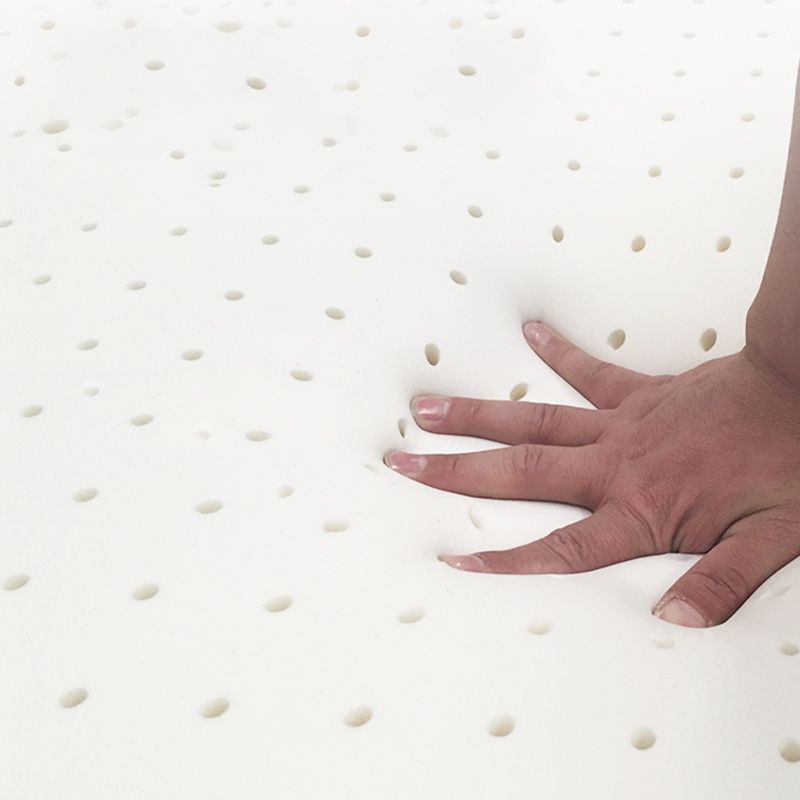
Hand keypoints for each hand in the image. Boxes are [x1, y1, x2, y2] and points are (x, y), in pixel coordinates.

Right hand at [383, 321, 799, 627]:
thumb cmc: (791, 464)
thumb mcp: (772, 540)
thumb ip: (721, 582)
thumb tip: (672, 621)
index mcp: (641, 509)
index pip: (562, 548)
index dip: (506, 560)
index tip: (453, 560)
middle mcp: (616, 465)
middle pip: (521, 472)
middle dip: (457, 472)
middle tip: (404, 461)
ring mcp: (622, 424)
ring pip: (534, 420)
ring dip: (479, 416)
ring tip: (429, 407)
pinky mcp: (640, 393)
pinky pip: (592, 371)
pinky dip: (559, 352)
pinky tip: (531, 333)